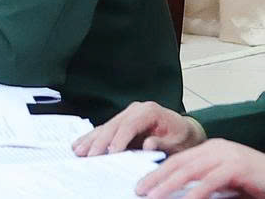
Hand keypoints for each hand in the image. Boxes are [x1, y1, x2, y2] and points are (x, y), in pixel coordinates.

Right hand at [75, 101, 202, 156]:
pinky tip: (81, 143)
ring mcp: (128, 113)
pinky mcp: (123, 121)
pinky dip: (94, 137)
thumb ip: (163, 143)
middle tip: (88, 155)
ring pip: (106, 126)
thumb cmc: (182, 137)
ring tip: (78, 150)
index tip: (110, 153)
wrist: (185, 131)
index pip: (129, 125)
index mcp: (150, 111)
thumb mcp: (178, 142)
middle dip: (99, 141)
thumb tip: (147, 144)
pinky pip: (106, 129)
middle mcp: (136, 109)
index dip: (118, 139)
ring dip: (91, 139)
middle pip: (113, 125)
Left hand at [137, 141, 264, 198]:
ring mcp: (225, 156)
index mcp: (210, 149)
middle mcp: (215, 149)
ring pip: (189, 171)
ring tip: (153, 196)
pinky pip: (210, 181)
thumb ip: (206, 181)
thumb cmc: (256, 181)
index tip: (142, 184)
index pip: (178, 160)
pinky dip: (196, 192)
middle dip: (156, 178)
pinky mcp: (236, 167)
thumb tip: (181, 193)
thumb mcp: (226, 178)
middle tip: (140, 190)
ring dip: (169, 185)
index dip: (158, 172)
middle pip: (178, 164)